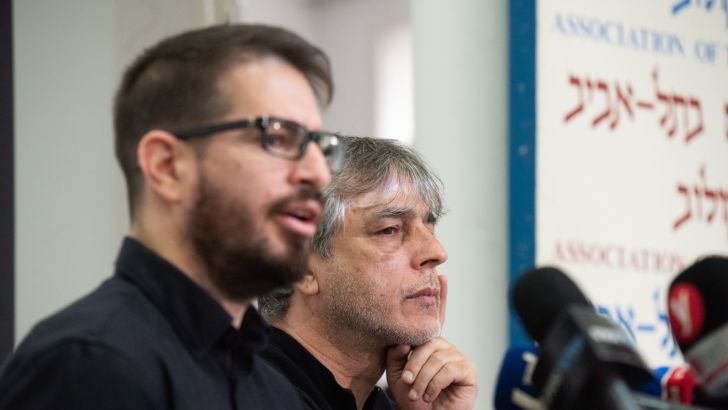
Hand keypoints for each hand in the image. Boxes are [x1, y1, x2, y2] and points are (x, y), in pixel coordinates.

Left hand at [385, 275, 477, 409]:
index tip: (441, 277)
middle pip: (427, 342)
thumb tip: (404, 342)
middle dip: (414, 364)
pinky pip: (447, 368)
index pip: (435, 318)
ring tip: (419, 392)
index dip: (440, 297)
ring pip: (435, 357)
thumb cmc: (413, 399)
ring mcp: (457, 358)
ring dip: (422, 378)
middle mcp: (445, 348)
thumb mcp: (397, 373)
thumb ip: (397, 354)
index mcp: (429, 346)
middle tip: (409, 381)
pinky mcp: (467, 371)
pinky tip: (432, 394)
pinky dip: (434, 383)